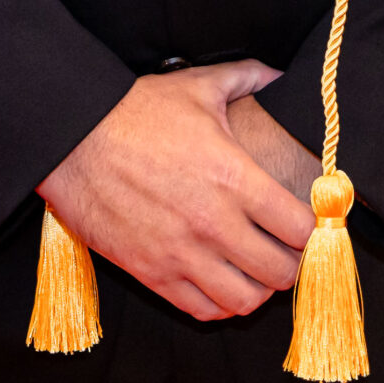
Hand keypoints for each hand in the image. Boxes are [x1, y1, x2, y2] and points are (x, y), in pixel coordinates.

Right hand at [36, 61, 315, 320]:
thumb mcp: (196, 86)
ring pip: (246, 299)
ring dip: (259, 287)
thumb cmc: (135, 111)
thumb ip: (246, 78)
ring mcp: (182, 253)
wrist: (71, 140)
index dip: (312, 227)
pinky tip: (222, 281)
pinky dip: (221, 303)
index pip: (300, 226)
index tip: (309, 221)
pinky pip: (203, 310)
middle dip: (292, 262)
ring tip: (256, 269)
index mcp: (234, 176)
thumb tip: (276, 72)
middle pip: (281, 271)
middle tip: (287, 249)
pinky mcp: (153, 273)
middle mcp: (214, 222)